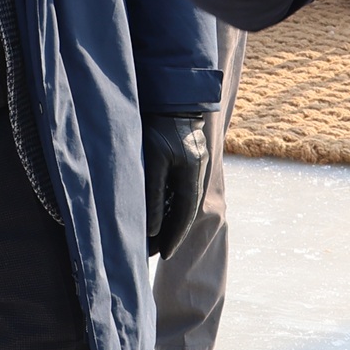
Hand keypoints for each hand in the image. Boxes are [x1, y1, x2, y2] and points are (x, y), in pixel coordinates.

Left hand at [142, 110, 212, 254]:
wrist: (172, 94)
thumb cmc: (159, 125)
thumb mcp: (153, 160)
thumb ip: (153, 194)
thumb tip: (152, 227)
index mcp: (193, 174)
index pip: (184, 214)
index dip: (174, 236)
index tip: (164, 255)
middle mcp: (197, 171)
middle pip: (184, 210)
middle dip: (170, 232)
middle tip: (154, 251)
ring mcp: (194, 163)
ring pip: (181, 200)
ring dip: (168, 219)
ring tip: (152, 236)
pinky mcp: (186, 156)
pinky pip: (178, 188)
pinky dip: (167, 203)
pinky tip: (156, 211)